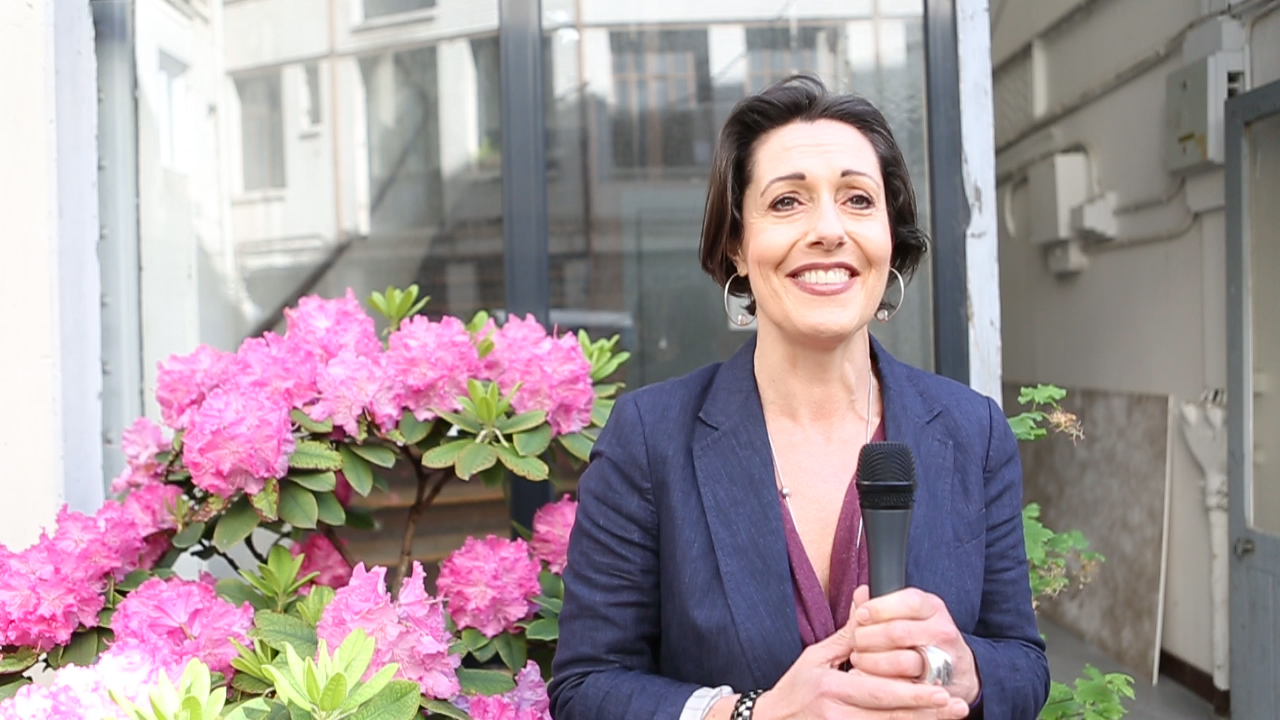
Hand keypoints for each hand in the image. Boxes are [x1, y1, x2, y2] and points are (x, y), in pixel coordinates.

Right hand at [744, 609, 970, 719]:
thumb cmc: (795, 689)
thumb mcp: (816, 657)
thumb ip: (849, 632)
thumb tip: (867, 597)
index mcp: (831, 687)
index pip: (877, 691)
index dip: (911, 694)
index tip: (939, 690)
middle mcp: (837, 714)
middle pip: (889, 715)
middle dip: (924, 710)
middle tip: (954, 705)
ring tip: (949, 715)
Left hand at [849, 585, 981, 704]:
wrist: (959, 672)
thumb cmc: (926, 637)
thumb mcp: (911, 613)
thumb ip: (884, 605)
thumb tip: (861, 595)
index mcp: (933, 608)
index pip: (909, 602)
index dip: (879, 608)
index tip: (861, 615)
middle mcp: (942, 632)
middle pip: (898, 632)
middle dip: (867, 637)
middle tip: (855, 641)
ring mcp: (942, 661)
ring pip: (900, 661)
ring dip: (870, 661)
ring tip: (859, 659)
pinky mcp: (937, 688)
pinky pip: (903, 687)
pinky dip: (880, 683)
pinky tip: (867, 677)